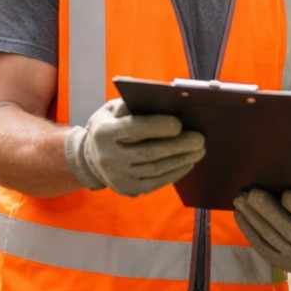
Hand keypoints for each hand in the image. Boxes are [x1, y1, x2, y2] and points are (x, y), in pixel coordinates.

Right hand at [64, 98, 204, 195]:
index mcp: (103, 133)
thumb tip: (164, 101)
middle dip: (178, 145)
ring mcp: (118, 177)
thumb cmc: (110, 125)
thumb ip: (133, 104)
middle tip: (200, 138)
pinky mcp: (128, 189)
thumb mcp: (113, 109)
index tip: (179, 123)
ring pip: (156, 169)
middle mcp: (108, 157)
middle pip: (149, 152)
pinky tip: (188, 162)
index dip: (157, 126)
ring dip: (181, 159)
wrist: (90, 157)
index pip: (133, 129)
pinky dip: (175, 172)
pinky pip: (156, 182)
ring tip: (199, 150)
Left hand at [233, 188, 290, 271]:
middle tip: (253, 192)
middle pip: (287, 227)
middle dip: (267, 209)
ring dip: (252, 216)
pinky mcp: (278, 262)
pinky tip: (240, 213)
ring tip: (240, 198)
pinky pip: (260, 244)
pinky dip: (248, 228)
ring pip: (269, 235)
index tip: (287, 193)